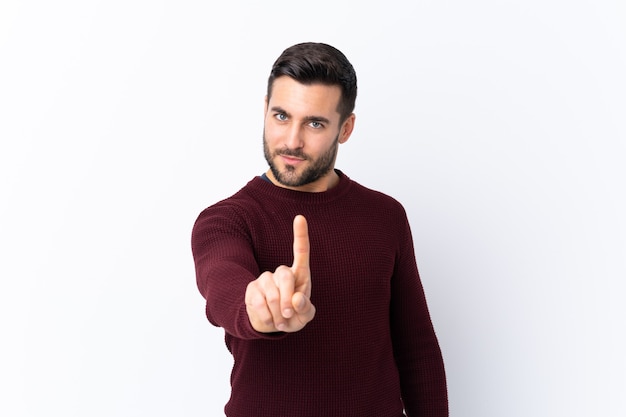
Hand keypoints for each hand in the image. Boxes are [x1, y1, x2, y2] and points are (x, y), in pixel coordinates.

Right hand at [245, 215, 314, 332]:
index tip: (300, 217)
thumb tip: (296, 298)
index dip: (300, 235)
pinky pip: (258, 301)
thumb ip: (306, 309)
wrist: (271, 325)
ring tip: (280, 321)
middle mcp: (282, 272)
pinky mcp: (252, 288)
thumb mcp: (305, 317)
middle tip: (288, 314)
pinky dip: (266, 316)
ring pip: (271, 291)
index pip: (301, 251)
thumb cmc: (293, 317)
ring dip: (277, 311)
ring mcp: (265, 279)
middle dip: (287, 298)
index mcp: (300, 275)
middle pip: (285, 275)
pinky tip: (270, 321)